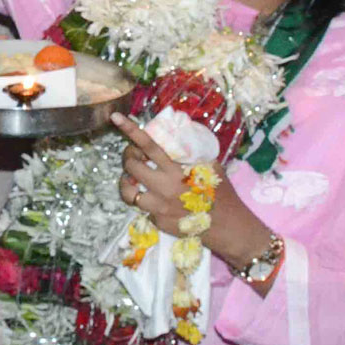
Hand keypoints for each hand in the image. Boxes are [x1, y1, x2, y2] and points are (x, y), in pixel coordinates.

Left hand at [112, 113, 271, 275]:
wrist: (229, 227)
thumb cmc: (222, 194)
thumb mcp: (211, 167)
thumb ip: (193, 153)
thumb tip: (179, 138)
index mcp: (176, 170)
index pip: (149, 145)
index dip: (130, 130)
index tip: (115, 117)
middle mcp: (163, 188)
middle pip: (131, 166)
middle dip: (129, 157)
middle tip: (134, 156)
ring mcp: (158, 207)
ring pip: (128, 192)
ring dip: (128, 183)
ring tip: (133, 180)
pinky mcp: (158, 222)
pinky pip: (144, 209)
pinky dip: (147, 203)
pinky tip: (158, 201)